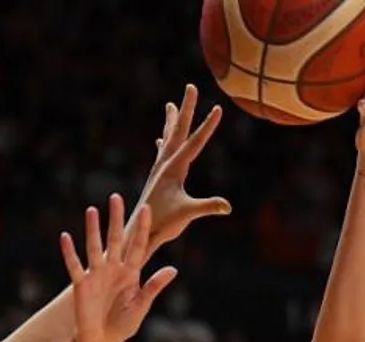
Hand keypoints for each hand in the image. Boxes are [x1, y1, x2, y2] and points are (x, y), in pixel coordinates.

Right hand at [61, 194, 177, 341]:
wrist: (101, 341)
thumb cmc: (122, 326)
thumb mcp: (141, 306)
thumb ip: (153, 287)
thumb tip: (173, 269)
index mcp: (131, 273)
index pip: (138, 245)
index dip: (143, 228)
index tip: (147, 208)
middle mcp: (113, 269)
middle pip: (115, 239)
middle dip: (116, 218)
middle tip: (116, 197)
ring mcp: (96, 275)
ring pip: (94, 247)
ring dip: (93, 229)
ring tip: (91, 210)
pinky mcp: (81, 285)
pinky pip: (74, 266)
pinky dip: (69, 252)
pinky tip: (65, 237)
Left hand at [137, 84, 230, 256]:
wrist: (137, 232)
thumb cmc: (161, 224)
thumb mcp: (186, 214)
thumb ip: (206, 207)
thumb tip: (227, 206)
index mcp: (173, 168)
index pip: (195, 142)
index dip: (208, 126)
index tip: (219, 108)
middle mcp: (165, 164)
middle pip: (179, 130)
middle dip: (187, 108)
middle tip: (190, 87)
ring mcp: (160, 170)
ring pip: (168, 138)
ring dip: (172, 121)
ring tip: (170, 105)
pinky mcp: (157, 178)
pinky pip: (162, 154)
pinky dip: (164, 142)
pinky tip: (160, 139)